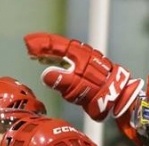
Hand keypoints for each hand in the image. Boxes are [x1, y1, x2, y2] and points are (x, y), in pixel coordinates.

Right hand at [24, 32, 142, 120]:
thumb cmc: (100, 90)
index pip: (55, 45)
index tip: (29, 45)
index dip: (41, 44)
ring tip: (40, 58)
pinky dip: (62, 64)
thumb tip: (45, 75)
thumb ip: (60, 80)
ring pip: (66, 55)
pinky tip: (57, 68)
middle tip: (31, 50)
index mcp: (77, 54)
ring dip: (52, 56)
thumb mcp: (77, 87)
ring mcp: (87, 61)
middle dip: (45, 48)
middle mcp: (82, 54)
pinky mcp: (90, 70)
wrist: (119, 96)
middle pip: (60, 47)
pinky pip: (72, 63)